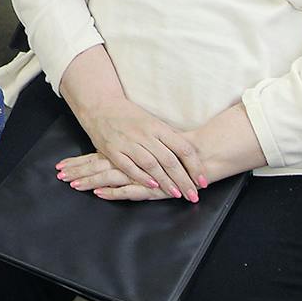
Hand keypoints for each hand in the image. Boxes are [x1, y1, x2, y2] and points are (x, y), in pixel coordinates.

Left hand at [54, 151, 176, 200]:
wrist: (195, 153)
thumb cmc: (168, 150)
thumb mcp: (145, 148)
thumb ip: (128, 153)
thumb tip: (106, 157)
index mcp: (124, 152)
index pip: (95, 158)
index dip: (78, 163)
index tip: (61, 166)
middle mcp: (127, 161)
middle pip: (97, 167)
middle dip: (77, 172)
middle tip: (59, 176)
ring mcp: (137, 173)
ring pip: (107, 177)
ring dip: (88, 181)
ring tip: (72, 185)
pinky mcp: (149, 185)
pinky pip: (127, 189)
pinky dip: (112, 192)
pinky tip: (99, 193)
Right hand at [75, 97, 203, 201]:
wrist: (99, 105)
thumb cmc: (129, 115)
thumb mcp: (152, 121)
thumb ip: (168, 137)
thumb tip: (188, 154)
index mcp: (157, 126)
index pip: (182, 148)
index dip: (194, 166)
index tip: (202, 181)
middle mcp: (144, 134)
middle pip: (169, 160)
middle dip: (183, 180)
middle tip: (193, 195)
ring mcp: (128, 142)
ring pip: (151, 165)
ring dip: (165, 182)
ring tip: (177, 194)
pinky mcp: (112, 149)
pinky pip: (129, 166)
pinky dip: (141, 177)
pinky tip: (152, 186)